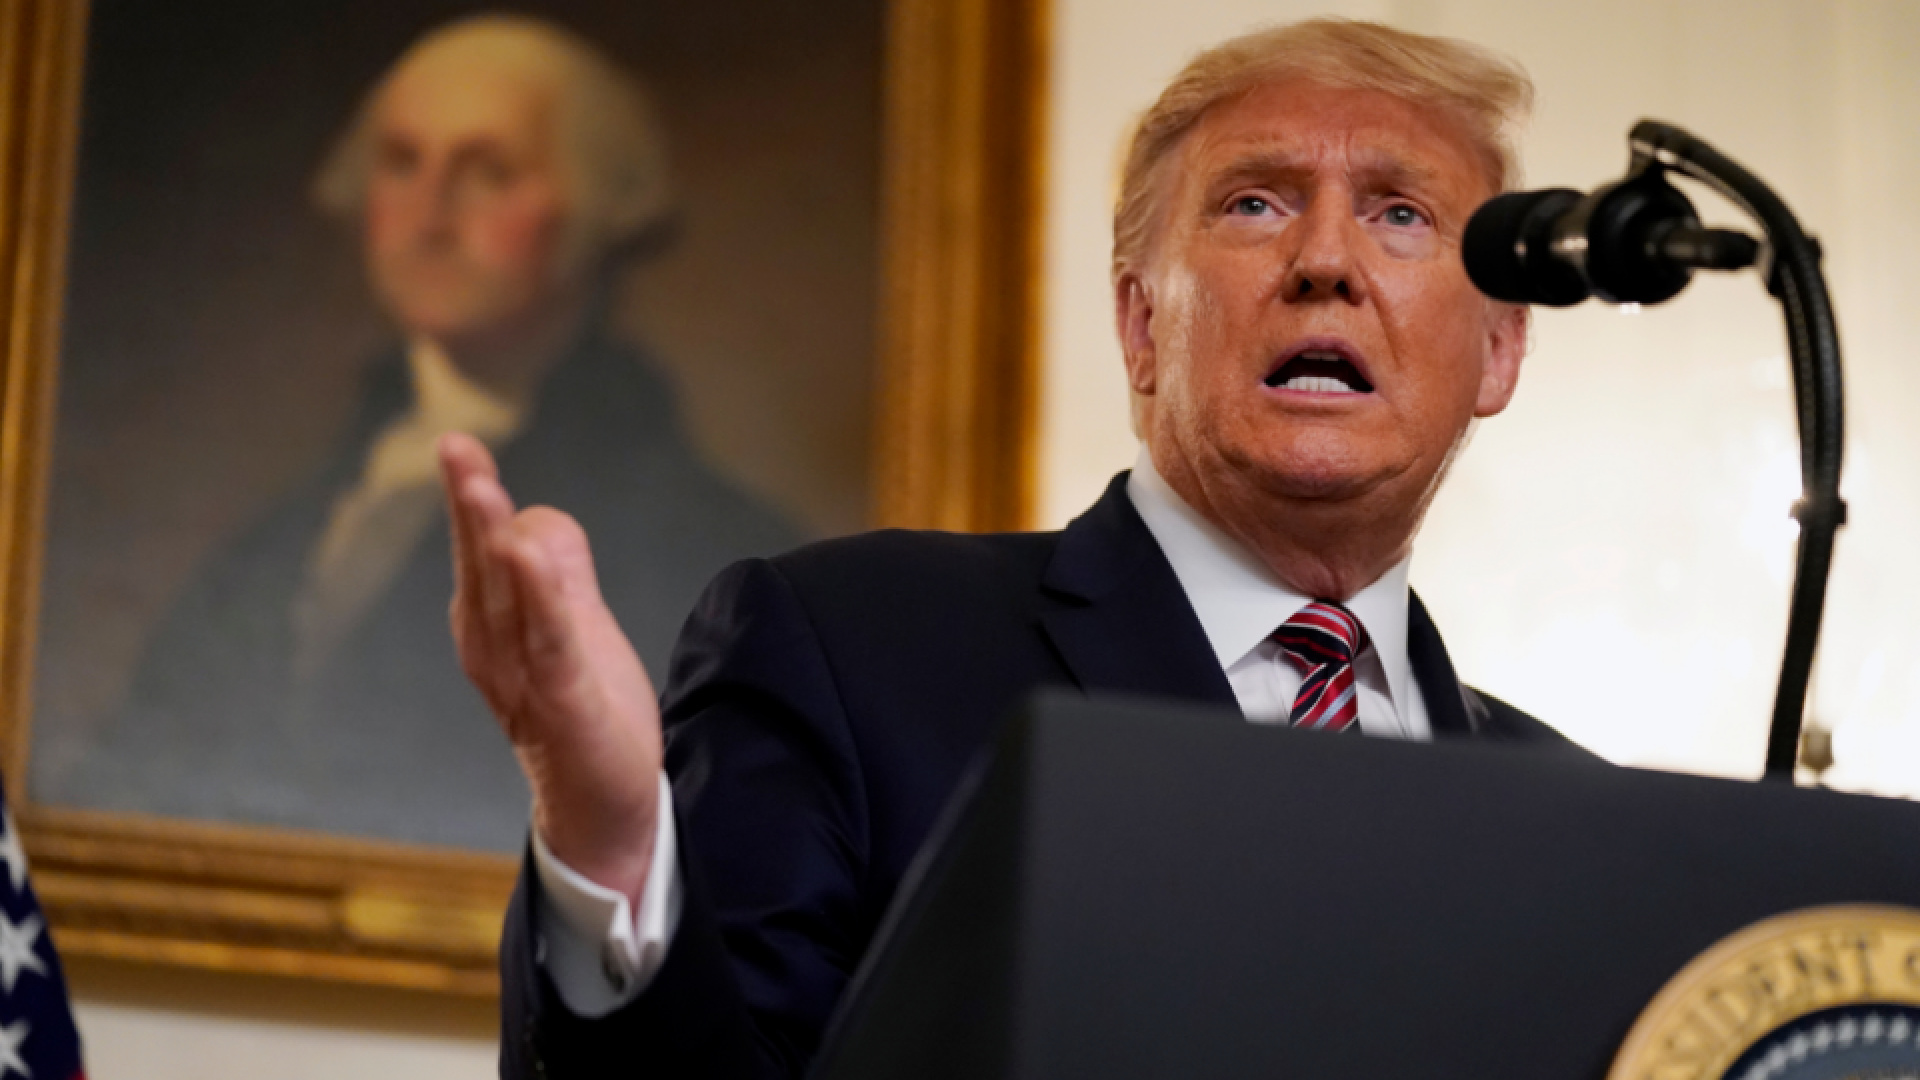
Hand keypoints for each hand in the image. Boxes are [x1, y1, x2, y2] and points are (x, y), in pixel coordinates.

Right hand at [438, 432, 661, 899]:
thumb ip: (554, 575)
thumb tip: (531, 518)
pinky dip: (539, 602)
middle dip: (470, 506)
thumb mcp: (572, 629)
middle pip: (482, 566)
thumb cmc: (583, 712)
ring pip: (507, 600)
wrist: (603, 807)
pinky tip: (528, 560)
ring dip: (494, 542)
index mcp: (494, 627)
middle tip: (454, 448)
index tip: (458, 444)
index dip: (474, 497)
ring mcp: (527, 678)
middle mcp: (496, 650)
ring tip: (483, 488)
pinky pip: (550, 645)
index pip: (484, 549)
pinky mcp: (565, 705)